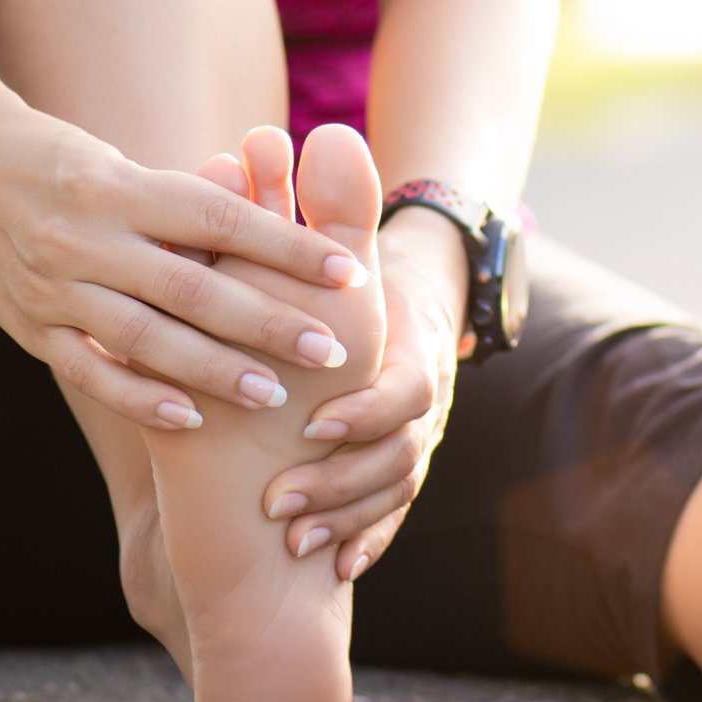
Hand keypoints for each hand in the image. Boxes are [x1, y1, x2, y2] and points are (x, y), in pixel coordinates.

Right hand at [0, 100, 370, 430]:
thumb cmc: (61, 160)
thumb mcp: (121, 163)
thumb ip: (184, 200)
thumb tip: (268, 214)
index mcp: (119, 188)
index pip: (220, 220)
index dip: (287, 247)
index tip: (348, 270)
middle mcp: (86, 239)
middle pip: (193, 288)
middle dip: (268, 322)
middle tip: (332, 349)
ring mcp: (53, 288)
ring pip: (146, 338)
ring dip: (214, 370)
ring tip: (274, 392)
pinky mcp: (31, 329)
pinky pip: (92, 371)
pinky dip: (141, 398)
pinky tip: (192, 417)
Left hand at [260, 207, 468, 580]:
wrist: (404, 318)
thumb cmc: (350, 282)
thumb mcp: (342, 245)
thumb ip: (331, 202)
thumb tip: (325, 133)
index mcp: (410, 353)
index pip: (402, 394)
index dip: (361, 414)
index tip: (314, 428)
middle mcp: (419, 405)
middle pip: (400, 457)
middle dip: (343, 485)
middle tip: (282, 504)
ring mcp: (410, 441)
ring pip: (394, 493)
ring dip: (348, 518)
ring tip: (295, 540)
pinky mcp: (391, 472)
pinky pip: (389, 518)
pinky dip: (367, 542)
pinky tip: (338, 568)